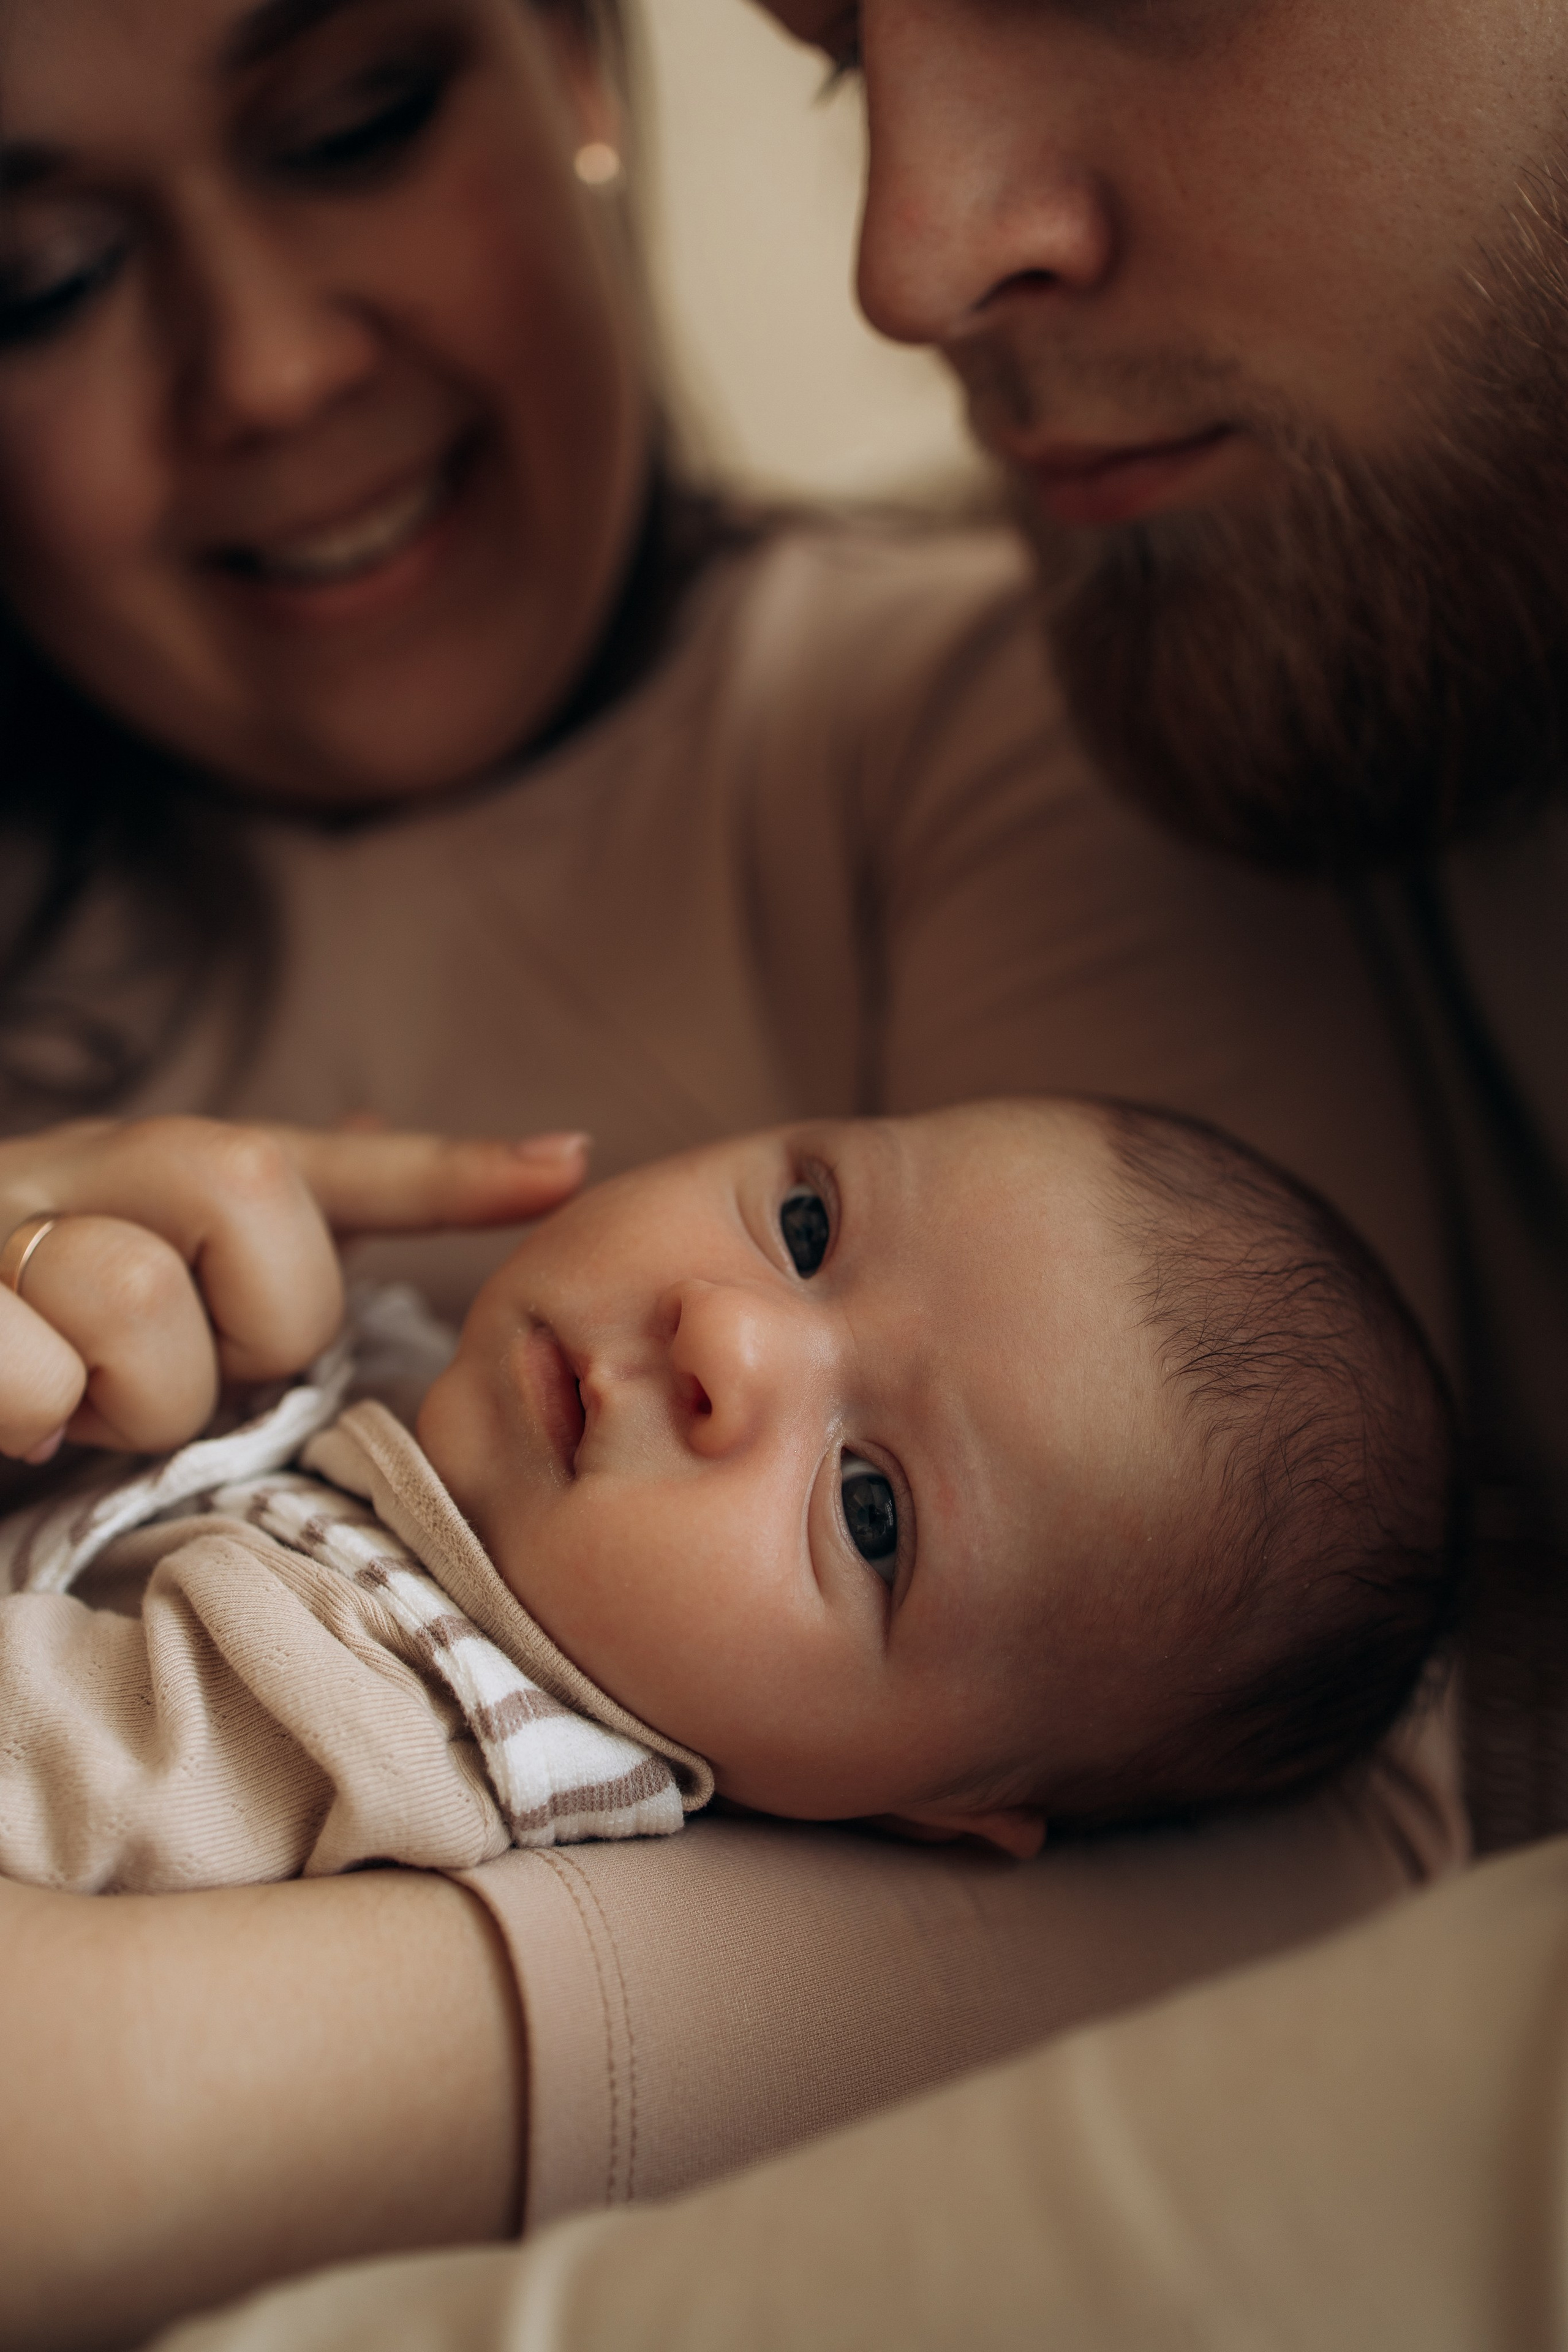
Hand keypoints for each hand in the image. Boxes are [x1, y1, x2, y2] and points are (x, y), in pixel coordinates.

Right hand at [0, 1117, 588, 1460]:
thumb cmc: (9, 1368)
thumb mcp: (119, 1316)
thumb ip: (238, 1261)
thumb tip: (362, 1153)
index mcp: (136, 1182)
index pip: (314, 1164)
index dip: (446, 1167)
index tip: (569, 1168)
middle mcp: (65, 1173)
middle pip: (238, 1186)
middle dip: (248, 1320)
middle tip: (189, 1389)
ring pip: (126, 1288)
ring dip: (126, 1397)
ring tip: (71, 1422)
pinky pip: (21, 1365)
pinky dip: (26, 1411)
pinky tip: (13, 1429)